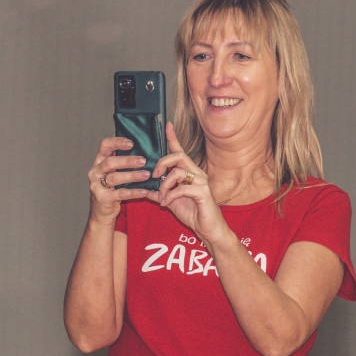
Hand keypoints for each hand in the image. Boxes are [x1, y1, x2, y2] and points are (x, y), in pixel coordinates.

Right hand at [87, 137, 150, 222]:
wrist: (101, 212)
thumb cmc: (111, 188)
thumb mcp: (113, 172)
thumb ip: (121, 160)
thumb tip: (142, 146)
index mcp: (99, 161)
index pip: (105, 146)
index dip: (117, 142)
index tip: (131, 143)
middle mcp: (95, 172)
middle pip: (110, 162)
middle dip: (127, 161)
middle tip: (143, 161)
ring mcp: (97, 186)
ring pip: (115, 178)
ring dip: (132, 175)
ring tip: (146, 175)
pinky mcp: (103, 198)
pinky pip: (120, 194)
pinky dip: (133, 192)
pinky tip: (144, 191)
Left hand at [146, 122, 228, 245]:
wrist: (209, 230)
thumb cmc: (194, 214)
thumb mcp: (172, 202)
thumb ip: (161, 193)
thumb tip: (147, 190)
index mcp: (190, 173)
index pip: (180, 151)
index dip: (173, 138)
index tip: (167, 125)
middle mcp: (197, 174)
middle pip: (178, 156)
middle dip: (162, 163)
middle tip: (155, 175)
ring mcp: (202, 182)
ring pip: (178, 172)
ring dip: (165, 185)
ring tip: (162, 198)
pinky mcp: (203, 193)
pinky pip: (182, 188)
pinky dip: (171, 196)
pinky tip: (167, 204)